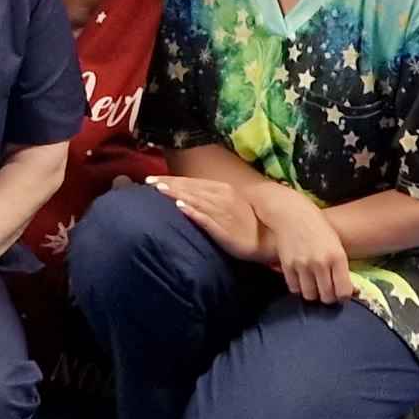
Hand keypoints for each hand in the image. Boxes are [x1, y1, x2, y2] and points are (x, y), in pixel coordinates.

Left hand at [147, 174, 264, 261]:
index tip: (151, 179)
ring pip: (196, 201)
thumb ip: (209, 197)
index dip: (171, 180)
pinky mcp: (225, 231)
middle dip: (169, 185)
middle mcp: (221, 198)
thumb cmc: (246, 221)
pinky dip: (194, 213)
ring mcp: (223, 214)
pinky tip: (182, 208)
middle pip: (190, 189)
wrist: (270, 239)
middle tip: (148, 183)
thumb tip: (185, 195)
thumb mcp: (228, 203)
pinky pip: (207, 220)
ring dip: (178, 195)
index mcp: (222, 189)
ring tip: (160, 191)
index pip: (191, 183)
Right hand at [250, 186, 352, 304]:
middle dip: (328, 297)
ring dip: (313, 293)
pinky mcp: (287, 266)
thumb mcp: (336, 244)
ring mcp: (302, 265)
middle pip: (327, 297)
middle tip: (327, 290)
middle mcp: (320, 263)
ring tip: (314, 284)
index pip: (343, 291)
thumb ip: (341, 267)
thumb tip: (350, 291)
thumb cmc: (318, 227)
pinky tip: (302, 278)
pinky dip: (299, 287)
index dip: (343, 296)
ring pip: (310, 296)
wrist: (292, 213)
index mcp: (337, 256)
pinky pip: (294, 288)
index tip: (341, 292)